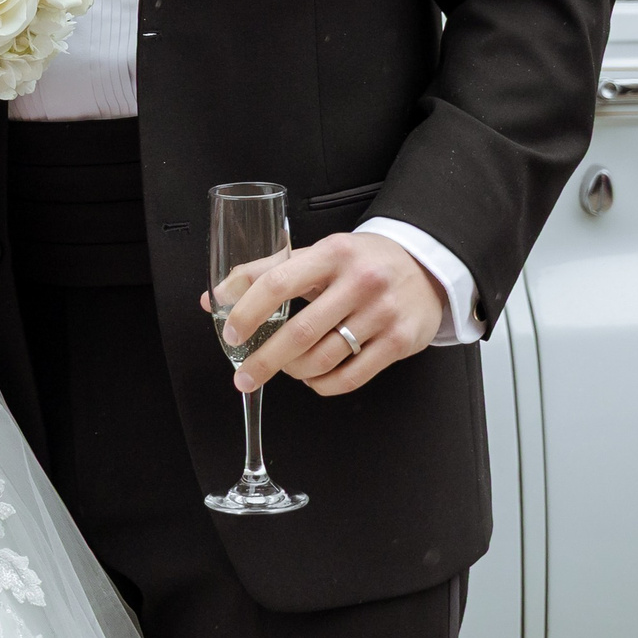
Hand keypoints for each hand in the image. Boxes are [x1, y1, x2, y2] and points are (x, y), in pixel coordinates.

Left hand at [203, 231, 445, 397]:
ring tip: (286, 367)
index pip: (277, 283)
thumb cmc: (359, 261)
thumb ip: (266, 271)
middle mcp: (359, 282)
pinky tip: (313, 378)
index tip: (231, 334)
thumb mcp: (317, 254)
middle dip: (264, 360)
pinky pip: (351, 377)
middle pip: (299, 331)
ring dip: (294, 371)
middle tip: (244, 376)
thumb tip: (212, 296)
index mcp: (331, 253)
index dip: (247, 312)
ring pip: (323, 359)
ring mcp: (382, 314)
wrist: (425, 266)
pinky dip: (322, 384)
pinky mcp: (400, 342)